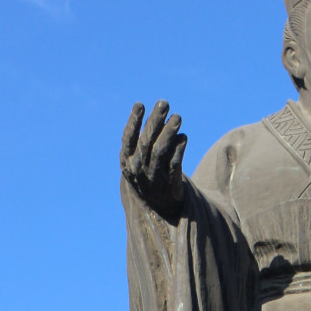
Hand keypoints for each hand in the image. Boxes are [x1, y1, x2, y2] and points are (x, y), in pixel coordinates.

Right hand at [120, 99, 187, 213]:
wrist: (158, 207)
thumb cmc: (148, 175)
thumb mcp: (139, 160)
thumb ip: (145, 140)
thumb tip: (160, 115)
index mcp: (126, 162)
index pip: (128, 139)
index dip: (133, 121)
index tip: (140, 104)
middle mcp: (138, 170)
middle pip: (147, 141)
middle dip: (155, 120)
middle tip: (164, 103)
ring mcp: (154, 177)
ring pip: (161, 151)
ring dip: (169, 132)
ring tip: (178, 117)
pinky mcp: (170, 184)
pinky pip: (175, 163)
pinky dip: (179, 148)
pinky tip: (184, 137)